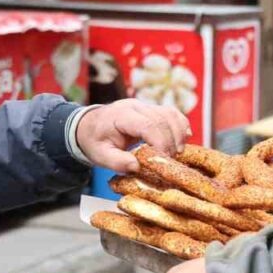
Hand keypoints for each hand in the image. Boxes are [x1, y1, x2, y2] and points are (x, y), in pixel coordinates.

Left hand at [75, 99, 190, 172]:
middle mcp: (135, 106)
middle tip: (170, 161)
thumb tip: (137, 167)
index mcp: (121, 115)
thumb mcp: (99, 155)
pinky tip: (183, 140)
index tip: (164, 160)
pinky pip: (172, 113)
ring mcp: (145, 105)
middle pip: (163, 120)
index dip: (160, 142)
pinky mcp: (152, 109)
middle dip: (171, 142)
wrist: (88, 125)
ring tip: (177, 154)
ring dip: (178, 134)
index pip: (148, 124)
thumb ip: (117, 162)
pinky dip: (180, 126)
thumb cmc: (94, 140)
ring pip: (171, 114)